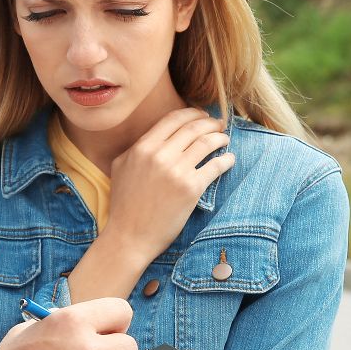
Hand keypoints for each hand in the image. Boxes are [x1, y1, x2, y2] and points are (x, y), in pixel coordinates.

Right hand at [106, 108, 234, 258]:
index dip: (192, 113)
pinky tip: (229, 159)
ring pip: (207, 143)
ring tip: (225, 139)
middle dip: (210, 123)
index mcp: (142, 147)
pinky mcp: (191, 188)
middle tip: (218, 125)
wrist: (129, 237)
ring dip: (220, 138)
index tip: (202, 115)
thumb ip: (136, 147)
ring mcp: (176, 171)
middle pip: (193, 128)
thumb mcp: (121, 167)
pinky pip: (215, 166)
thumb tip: (157, 135)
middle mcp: (159, 155)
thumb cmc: (124, 204)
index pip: (173, 119)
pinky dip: (226, 160)